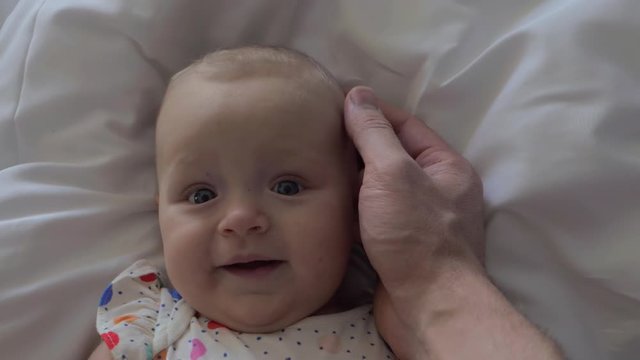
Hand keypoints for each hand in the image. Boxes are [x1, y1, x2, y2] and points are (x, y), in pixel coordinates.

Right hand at [344, 87, 562, 359]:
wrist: (428, 306)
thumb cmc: (415, 235)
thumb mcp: (393, 173)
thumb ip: (374, 134)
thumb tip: (357, 94)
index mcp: (446, 166)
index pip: (405, 125)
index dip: (372, 111)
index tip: (337, 101)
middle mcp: (436, 190)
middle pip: (392, 155)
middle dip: (359, 144)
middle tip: (319, 133)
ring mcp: (418, 219)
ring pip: (380, 187)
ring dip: (353, 176)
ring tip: (316, 161)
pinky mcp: (399, 245)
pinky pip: (373, 213)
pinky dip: (353, 204)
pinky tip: (328, 198)